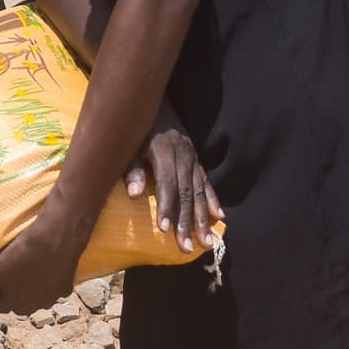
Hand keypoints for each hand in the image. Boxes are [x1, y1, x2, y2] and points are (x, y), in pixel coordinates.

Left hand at [0, 213, 83, 319]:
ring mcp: (53, 298)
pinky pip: (54, 286)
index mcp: (16, 306)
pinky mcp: (67, 286)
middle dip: (15, 290)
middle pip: (19, 302)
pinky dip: (50, 278)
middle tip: (13, 268)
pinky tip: (48, 264)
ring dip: (33, 285)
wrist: (57, 237)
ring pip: (37, 295)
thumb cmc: (21, 253)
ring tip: (30, 264)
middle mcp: (36, 308)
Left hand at [139, 121, 220, 250]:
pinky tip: (220, 217)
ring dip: (203, 218)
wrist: (153, 100)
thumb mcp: (128, 144)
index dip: (167, 206)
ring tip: (207, 242)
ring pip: (200, 191)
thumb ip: (132, 169)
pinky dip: (213, 200)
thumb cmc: (135, 127)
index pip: (167, 183)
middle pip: (187, 192)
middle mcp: (183, 155)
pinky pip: (207, 182)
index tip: (165, 230)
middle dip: (187, 221)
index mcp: (164, 151)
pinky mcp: (197, 159)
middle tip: (188, 247)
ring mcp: (192, 157)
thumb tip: (134, 195)